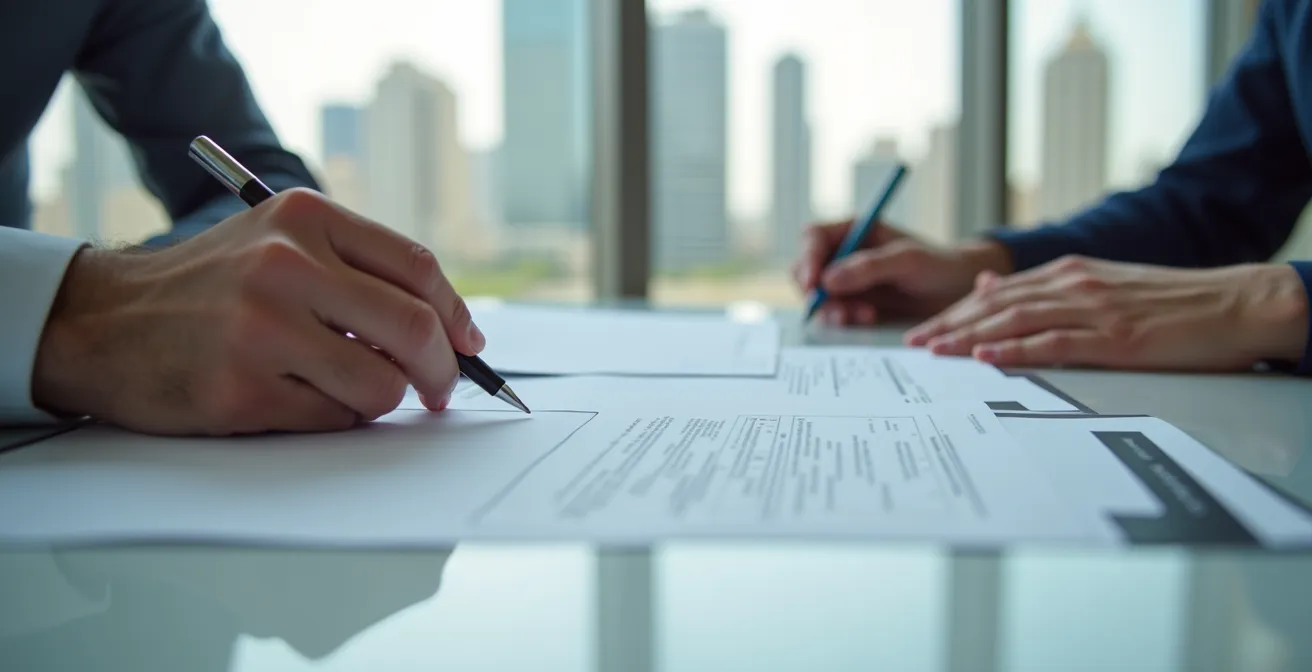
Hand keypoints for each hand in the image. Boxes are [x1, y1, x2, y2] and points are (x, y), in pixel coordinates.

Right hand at [31, 188, 481, 434]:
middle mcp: (285, 265)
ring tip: (349, 389)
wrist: (101, 322)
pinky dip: (336, 418)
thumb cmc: (208, 288)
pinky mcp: (240, 389)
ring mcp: (260, 328)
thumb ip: (357, 271)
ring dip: (382, 400)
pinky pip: (334, 419)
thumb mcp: (278, 243)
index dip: (456, 314)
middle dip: (443, 371)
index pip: (417, 268)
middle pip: (414, 328)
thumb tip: (452, 330)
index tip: (468, 344)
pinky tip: (298, 398)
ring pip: (381, 385)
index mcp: (304, 220)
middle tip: (441, 390)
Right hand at [791, 220, 1013, 324]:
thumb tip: (827, 280)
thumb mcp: (907, 260)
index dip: (808, 258)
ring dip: (832, 308)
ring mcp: (847, 278)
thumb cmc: (938, 265)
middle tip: (835, 308)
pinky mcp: (854, 301)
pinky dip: (843, 317)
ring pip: (817, 293)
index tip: (814, 282)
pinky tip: (868, 318)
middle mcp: (845, 252)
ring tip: (863, 315)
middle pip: (807, 267)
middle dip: (816, 290)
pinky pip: (833, 310)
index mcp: (854, 229)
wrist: (959, 290)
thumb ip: (868, 267)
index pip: (814, 237)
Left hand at [905, 256, 1308, 370]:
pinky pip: (1055, 343)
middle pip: (996, 304)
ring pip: (1016, 320)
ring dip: (970, 337)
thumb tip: (989, 285)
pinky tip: (987, 357)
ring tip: (935, 352)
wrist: (1236, 303)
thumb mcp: (1100, 284)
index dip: (955, 311)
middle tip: (913, 345)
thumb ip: (1045, 287)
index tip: (924, 330)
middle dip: (950, 325)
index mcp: (1069, 273)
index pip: (997, 292)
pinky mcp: (1116, 338)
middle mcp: (1074, 285)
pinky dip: (1017, 350)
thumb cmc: (1170, 302)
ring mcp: (1094, 310)